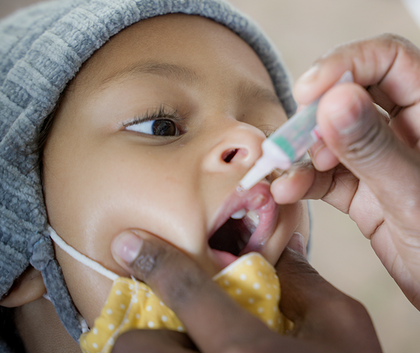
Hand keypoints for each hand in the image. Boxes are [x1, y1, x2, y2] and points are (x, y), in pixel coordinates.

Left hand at [110, 231, 380, 352]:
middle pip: (136, 346)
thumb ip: (305, 281)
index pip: (188, 292)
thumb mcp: (342, 326)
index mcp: (246, 349)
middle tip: (171, 329)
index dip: (156, 260)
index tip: (129, 242)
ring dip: (152, 351)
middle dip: (144, 331)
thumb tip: (284, 245)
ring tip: (183, 348)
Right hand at [271, 34, 419, 308]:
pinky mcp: (362, 191)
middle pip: (350, 98)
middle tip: (291, 141)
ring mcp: (380, 162)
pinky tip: (288, 191)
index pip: (388, 61)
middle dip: (314, 118)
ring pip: (331, 139)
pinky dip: (303, 181)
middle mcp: (405, 131)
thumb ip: (372, 148)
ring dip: (301, 154)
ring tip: (283, 171)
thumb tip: (332, 102)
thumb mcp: (412, 194)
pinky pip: (325, 176)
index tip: (308, 92)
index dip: (345, 66)